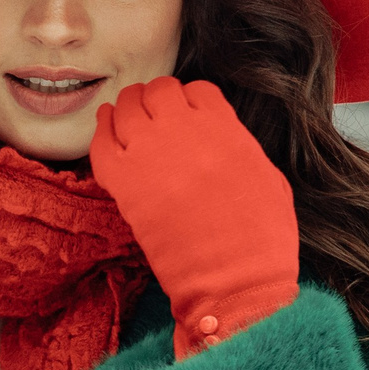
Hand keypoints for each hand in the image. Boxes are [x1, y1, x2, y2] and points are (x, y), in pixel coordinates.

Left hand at [90, 77, 298, 359]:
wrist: (233, 279)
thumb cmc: (262, 237)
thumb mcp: (268, 176)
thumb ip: (239, 147)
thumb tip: (222, 142)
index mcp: (223, 127)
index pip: (197, 90)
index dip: (191, 100)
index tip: (187, 113)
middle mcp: (182, 130)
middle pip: (159, 91)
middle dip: (157, 99)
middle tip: (154, 113)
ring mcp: (149, 153)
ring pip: (127, 107)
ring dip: (128, 108)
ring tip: (127, 115)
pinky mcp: (124, 182)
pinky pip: (101, 143)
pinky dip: (102, 131)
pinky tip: (106, 127)